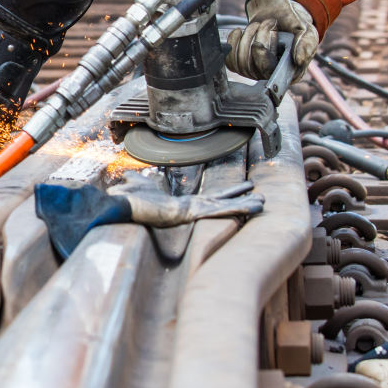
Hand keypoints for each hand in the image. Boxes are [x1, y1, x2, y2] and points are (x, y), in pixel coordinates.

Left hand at [119, 178, 264, 226]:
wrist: (125, 207)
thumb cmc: (128, 199)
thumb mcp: (134, 184)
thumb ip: (133, 179)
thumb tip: (126, 174)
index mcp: (180, 204)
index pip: (206, 200)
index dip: (222, 196)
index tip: (235, 193)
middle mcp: (189, 209)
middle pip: (220, 203)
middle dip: (239, 199)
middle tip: (258, 197)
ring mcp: (193, 212)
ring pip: (224, 208)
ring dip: (244, 205)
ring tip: (262, 202)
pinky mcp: (194, 213)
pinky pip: (220, 210)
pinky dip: (238, 208)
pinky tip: (254, 207)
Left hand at [226, 0, 318, 80]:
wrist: (276, 10)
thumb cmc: (293, 21)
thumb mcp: (306, 29)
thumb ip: (307, 43)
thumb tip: (299, 60)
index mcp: (291, 71)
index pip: (271, 74)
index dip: (261, 60)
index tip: (258, 44)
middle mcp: (273, 73)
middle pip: (252, 68)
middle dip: (256, 40)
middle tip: (268, 23)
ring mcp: (257, 69)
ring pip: (241, 63)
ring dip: (247, 37)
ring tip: (259, 25)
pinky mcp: (244, 62)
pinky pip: (230, 61)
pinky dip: (233, 42)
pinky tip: (240, 31)